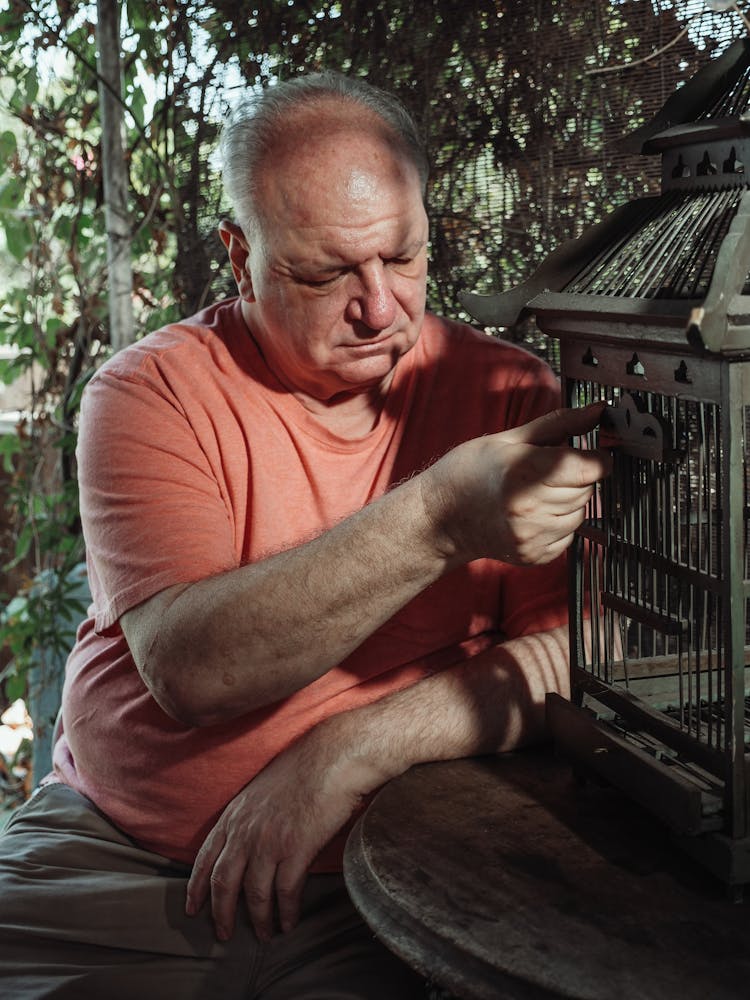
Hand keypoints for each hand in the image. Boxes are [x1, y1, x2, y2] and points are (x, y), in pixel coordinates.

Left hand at [185, 721, 378, 941]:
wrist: (332, 757)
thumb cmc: (303, 768)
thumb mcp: (261, 788)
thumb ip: (249, 816)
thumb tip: (249, 840)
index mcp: (235, 814)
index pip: (205, 857)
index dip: (196, 887)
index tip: (192, 908)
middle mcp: (246, 831)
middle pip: (223, 883)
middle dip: (220, 914)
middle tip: (223, 935)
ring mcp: (270, 841)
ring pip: (254, 894)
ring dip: (258, 919)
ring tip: (265, 934)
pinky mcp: (296, 850)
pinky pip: (286, 892)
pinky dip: (286, 911)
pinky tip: (289, 922)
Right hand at [423, 403, 610, 565]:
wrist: (439, 517)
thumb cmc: (470, 472)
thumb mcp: (509, 439)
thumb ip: (560, 424)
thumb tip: (597, 410)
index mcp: (525, 472)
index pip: (591, 468)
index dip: (596, 458)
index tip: (588, 453)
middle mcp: (530, 508)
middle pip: (587, 489)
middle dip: (575, 477)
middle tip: (545, 472)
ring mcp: (532, 536)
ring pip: (580, 513)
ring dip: (567, 502)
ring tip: (534, 494)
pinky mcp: (534, 556)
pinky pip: (568, 536)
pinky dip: (557, 524)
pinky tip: (531, 515)